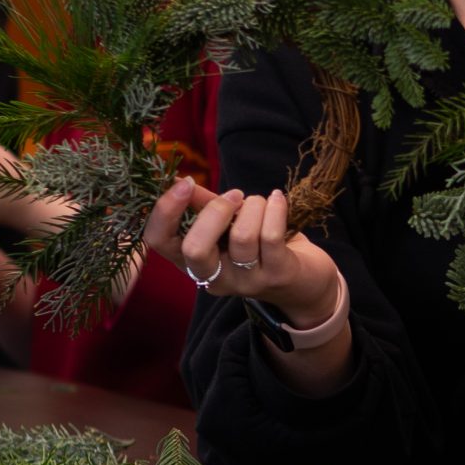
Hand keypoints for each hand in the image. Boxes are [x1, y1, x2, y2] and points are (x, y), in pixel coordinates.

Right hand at [147, 179, 340, 328]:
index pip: (159, 242)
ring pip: (241, 237)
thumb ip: (203, 206)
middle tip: (235, 195)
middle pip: (194, 248)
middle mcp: (215, 278)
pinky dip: (275, 209)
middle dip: (215, 210)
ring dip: (253, 206)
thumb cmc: (261, 247)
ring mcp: (246, 281)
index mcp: (193, 263)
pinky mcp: (278, 276)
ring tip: (262, 203)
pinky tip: (278, 200)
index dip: (165, 210)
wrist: (306, 283)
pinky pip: (271, 236)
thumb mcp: (227, 226)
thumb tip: (179, 180)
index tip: (185, 182)